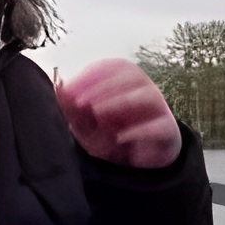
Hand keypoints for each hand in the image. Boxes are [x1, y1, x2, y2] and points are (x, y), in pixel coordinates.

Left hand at [53, 58, 182, 168]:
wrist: (140, 158)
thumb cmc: (110, 131)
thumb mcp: (86, 121)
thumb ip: (72, 106)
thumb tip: (57, 87)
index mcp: (124, 80)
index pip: (111, 67)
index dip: (89, 76)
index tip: (67, 90)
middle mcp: (143, 88)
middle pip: (130, 76)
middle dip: (102, 87)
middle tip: (79, 102)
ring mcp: (158, 108)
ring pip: (146, 95)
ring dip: (120, 101)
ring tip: (98, 113)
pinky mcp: (167, 131)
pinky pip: (159, 126)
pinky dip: (140, 131)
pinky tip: (121, 137)